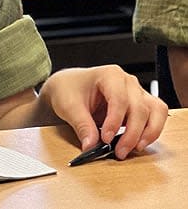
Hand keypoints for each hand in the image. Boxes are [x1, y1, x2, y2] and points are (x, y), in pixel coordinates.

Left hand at [39, 65, 167, 158]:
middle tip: (118, 151)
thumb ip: (82, 125)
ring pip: (156, 112)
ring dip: (148, 133)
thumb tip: (90, 146)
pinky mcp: (142, 104)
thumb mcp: (69, 106)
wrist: (69, 86)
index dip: (115, 121)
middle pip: (140, 108)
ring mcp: (137, 92)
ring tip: (132, 149)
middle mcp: (127, 82)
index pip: (119, 99)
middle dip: (131, 134)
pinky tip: (137, 143)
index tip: (105, 139)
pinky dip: (151, 131)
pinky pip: (157, 116)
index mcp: (109, 75)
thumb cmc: (69, 89)